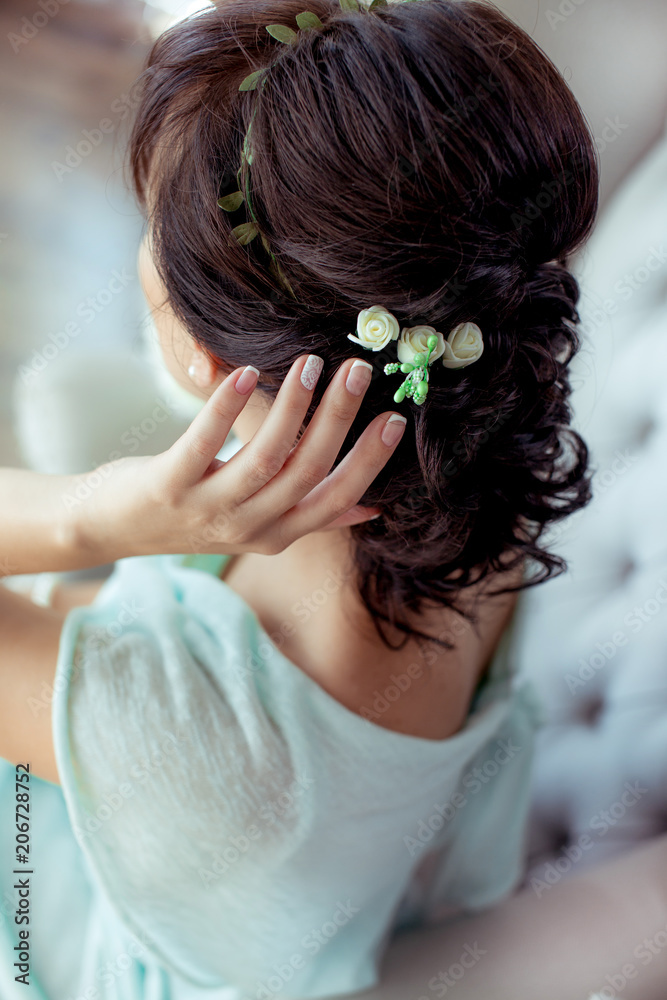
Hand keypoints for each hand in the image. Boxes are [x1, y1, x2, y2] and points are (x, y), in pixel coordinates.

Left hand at [78, 353, 406, 562]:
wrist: (115, 528)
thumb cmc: (196, 515)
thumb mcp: (258, 524)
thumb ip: (311, 514)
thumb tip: (371, 507)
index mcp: (277, 534)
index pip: (336, 499)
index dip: (368, 462)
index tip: (394, 419)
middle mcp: (248, 527)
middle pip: (307, 472)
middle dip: (338, 419)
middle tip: (357, 370)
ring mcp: (208, 508)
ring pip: (264, 458)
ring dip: (292, 407)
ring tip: (311, 363)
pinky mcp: (169, 485)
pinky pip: (204, 444)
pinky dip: (225, 408)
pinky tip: (246, 373)